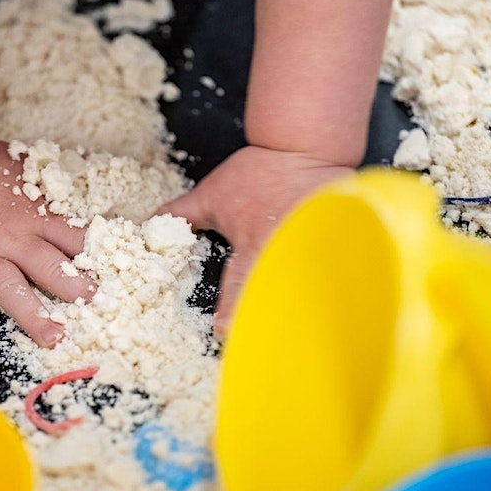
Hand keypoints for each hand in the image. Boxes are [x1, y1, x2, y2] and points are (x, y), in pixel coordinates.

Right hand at [0, 140, 94, 350]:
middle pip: (51, 267)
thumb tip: (96, 158)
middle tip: (96, 307)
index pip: (77, 241)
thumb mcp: (32, 165)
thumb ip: (63, 171)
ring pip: (11, 289)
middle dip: (76, 289)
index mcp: (39, 218)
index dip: (99, 259)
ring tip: (52, 338)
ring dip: (32, 315)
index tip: (117, 278)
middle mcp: (14, 241)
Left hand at [157, 145, 354, 335]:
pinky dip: (331, 294)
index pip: (237, 289)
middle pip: (277, 300)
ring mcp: (316, 253)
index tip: (223, 331)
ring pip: (308, 294)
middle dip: (271, 322)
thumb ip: (181, 214)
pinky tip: (329, 310)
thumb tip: (151, 225)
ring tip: (296, 335)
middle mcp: (284, 254)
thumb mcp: (213, 193)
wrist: (305, 148)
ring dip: (300, 312)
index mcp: (252, 247)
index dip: (230, 314)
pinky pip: (335, 279)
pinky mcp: (339, 249)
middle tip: (267, 343)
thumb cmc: (261, 172)